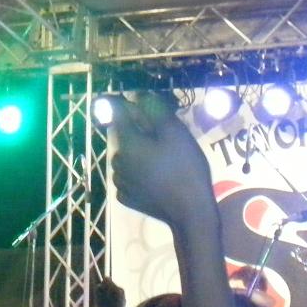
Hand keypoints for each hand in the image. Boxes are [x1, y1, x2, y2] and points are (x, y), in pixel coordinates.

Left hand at [107, 94, 213, 226]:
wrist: (190, 212)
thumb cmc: (185, 168)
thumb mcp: (174, 132)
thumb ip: (153, 108)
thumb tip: (136, 95)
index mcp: (126, 142)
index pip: (117, 112)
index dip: (127, 103)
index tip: (142, 102)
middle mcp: (117, 160)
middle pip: (125, 136)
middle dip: (140, 131)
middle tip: (166, 136)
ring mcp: (120, 181)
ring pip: (128, 156)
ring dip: (140, 152)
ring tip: (165, 158)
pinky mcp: (127, 197)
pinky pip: (131, 176)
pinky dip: (141, 173)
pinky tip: (158, 177)